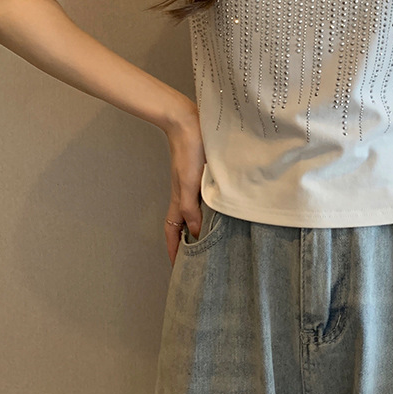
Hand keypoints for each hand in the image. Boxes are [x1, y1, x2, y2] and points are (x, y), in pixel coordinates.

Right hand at [162, 108, 205, 266]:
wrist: (189, 124)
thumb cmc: (189, 152)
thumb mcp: (189, 183)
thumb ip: (191, 208)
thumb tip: (196, 233)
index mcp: (179, 200)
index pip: (173, 232)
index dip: (173, 250)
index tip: (176, 269)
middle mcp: (185, 195)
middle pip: (182, 226)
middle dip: (186, 244)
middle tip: (197, 260)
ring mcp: (193, 186)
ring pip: (194, 213)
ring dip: (198, 228)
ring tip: (210, 242)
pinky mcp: (202, 176)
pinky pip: (203, 200)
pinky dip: (208, 211)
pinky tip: (219, 211)